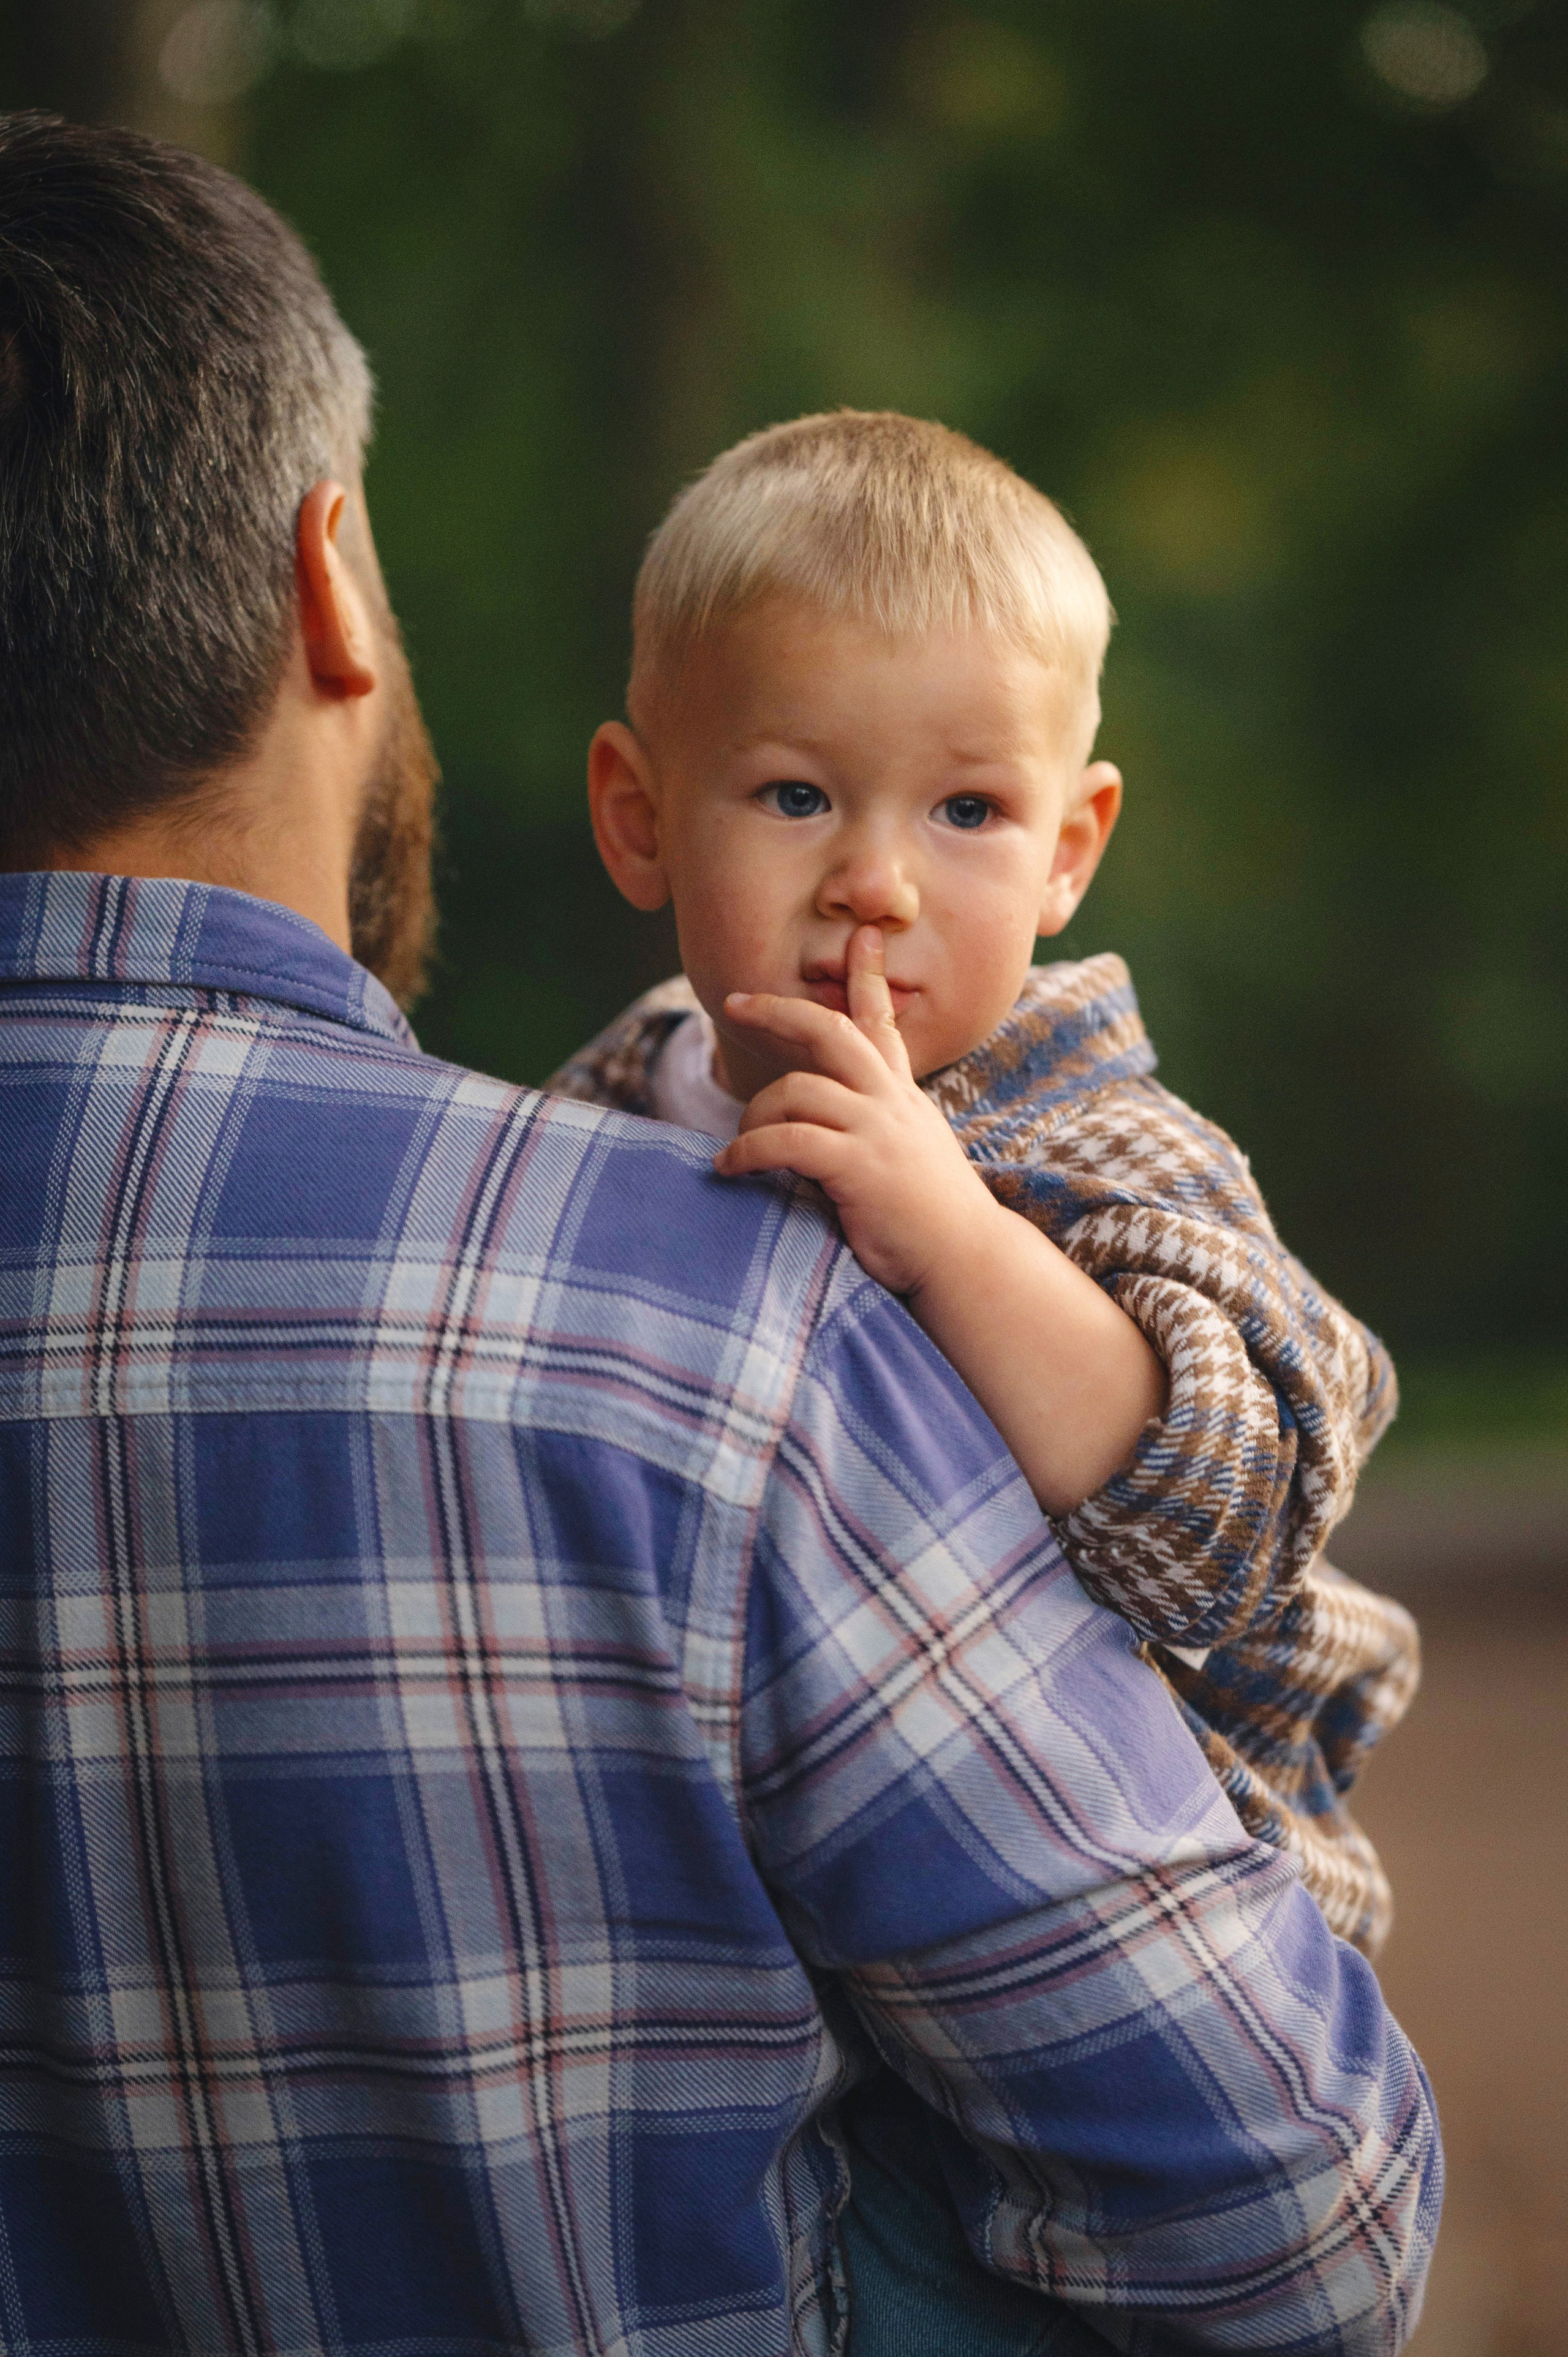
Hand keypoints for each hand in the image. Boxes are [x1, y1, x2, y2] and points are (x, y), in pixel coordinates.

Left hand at [712, 926, 999, 1296]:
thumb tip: (826, 1121)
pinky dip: (748, 1151)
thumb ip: (877, 1127)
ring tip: (738, 1145)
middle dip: (779, 1011)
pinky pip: (787, 1141)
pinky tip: (730, 1167)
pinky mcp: (859, 1167)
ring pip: (797, 1090)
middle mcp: (891, 1102)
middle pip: (831, 1030)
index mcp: (901, 1096)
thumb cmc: (928, 1219)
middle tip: (735, 1002)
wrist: (966, 1260)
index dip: (869, 976)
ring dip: (754, 1114)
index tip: (861, 935)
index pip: (883, 1023)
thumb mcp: (910, 1154)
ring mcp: (877, 1131)